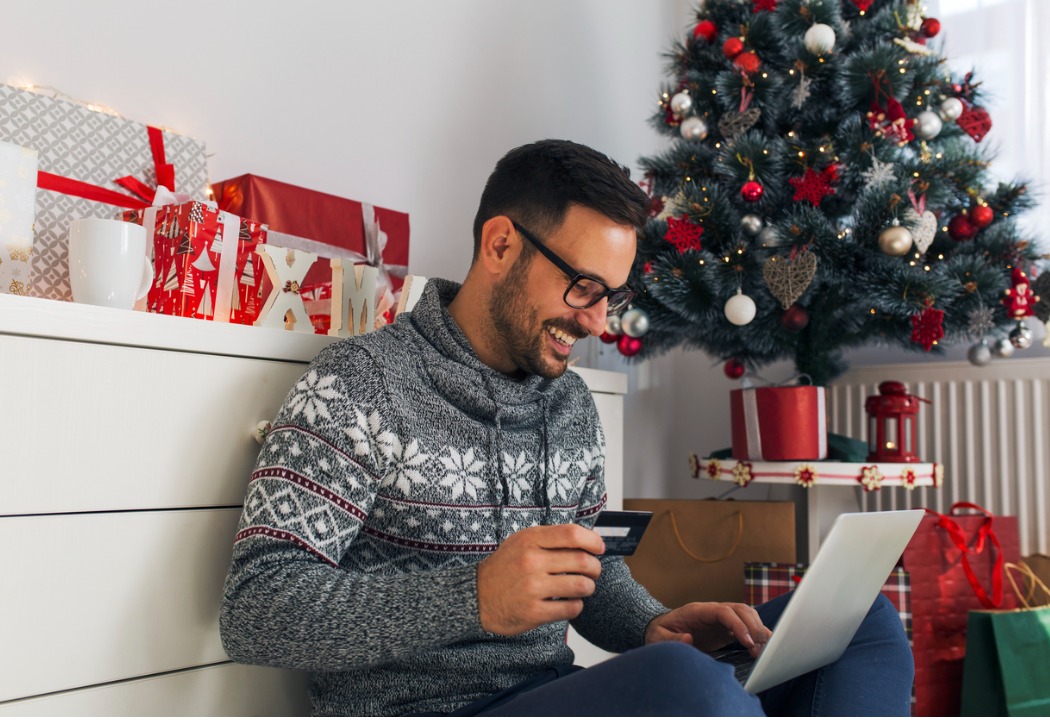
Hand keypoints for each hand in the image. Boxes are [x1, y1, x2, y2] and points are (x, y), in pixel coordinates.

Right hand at [476, 524, 604, 635]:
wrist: (477, 596)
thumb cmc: (505, 567)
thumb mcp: (522, 542)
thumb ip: (550, 538)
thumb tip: (588, 540)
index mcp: (530, 540)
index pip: (572, 534)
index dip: (593, 541)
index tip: (599, 548)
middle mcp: (531, 561)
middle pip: (582, 560)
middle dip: (595, 567)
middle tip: (593, 571)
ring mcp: (533, 588)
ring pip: (581, 585)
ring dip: (589, 587)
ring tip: (583, 587)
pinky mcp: (534, 612)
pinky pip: (571, 608)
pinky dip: (576, 605)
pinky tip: (569, 602)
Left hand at [644, 602, 771, 656]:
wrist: (661, 631)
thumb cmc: (660, 633)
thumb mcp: (659, 637)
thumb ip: (672, 639)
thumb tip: (688, 639)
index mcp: (698, 611)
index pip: (723, 611)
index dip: (737, 624)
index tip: (746, 641)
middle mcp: (712, 612)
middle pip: (740, 609)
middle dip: (753, 626)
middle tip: (760, 647)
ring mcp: (720, 620)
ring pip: (746, 615)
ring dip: (758, 629)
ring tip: (763, 649)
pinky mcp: (725, 629)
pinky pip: (745, 627)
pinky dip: (755, 635)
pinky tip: (762, 647)